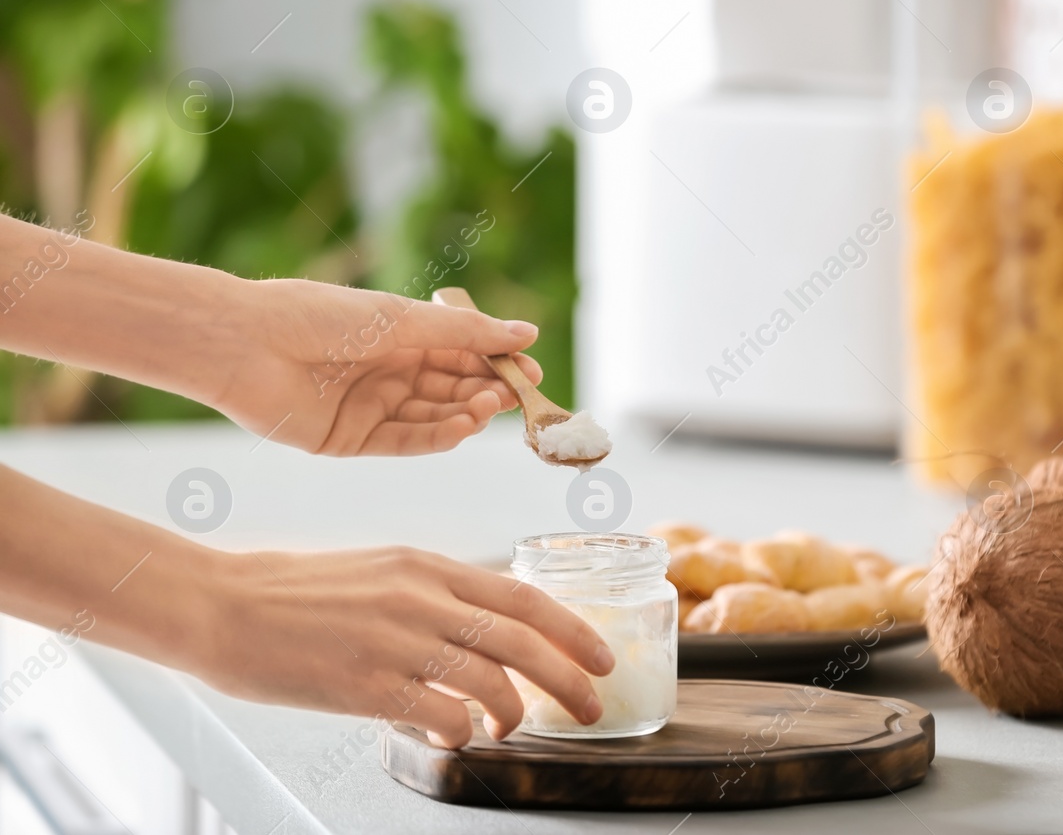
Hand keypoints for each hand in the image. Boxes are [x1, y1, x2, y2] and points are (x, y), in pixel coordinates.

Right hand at [198, 547, 614, 745]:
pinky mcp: (363, 684)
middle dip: (568, 678)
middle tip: (590, 705)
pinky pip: (439, 714)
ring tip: (510, 727)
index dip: (572, 628)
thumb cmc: (298, 593)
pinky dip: (460, 731)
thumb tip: (485, 630)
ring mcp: (393, 641)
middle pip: (521, 640)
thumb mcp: (381, 573)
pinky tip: (452, 735)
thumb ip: (435, 596)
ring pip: (489, 680)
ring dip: (512, 713)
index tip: (600, 654)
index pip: (523, 595)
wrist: (222, 604)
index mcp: (427, 567)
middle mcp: (420, 598)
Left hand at [212, 278, 542, 454]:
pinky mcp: (352, 440)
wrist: (245, 344)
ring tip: (490, 405)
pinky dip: (437, 437)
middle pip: (453, 388)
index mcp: (399, 336)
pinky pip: (405, 442)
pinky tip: (461, 426)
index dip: (497, 362)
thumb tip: (525, 333)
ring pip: (434, 417)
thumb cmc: (318, 316)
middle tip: (518, 393)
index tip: (531, 369)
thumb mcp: (402, 319)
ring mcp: (372, 407)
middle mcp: (388, 372)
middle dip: (488, 390)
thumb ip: (465, 334)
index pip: (462, 354)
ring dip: (466, 413)